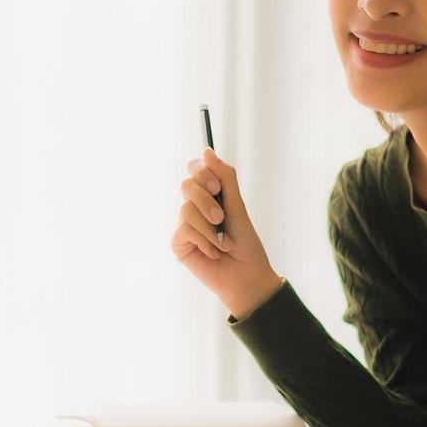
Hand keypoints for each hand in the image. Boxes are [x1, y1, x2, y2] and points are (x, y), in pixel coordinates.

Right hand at [170, 147, 279, 315]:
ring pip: (186, 209)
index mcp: (209, 194)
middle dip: (207, 200)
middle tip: (222, 217)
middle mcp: (194, 206)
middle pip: (187, 185)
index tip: (218, 187)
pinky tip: (213, 253)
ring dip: (210, 227)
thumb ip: (225, 178)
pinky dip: (204, 241)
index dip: (203, 173)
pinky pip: (185, 230)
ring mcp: (185, 225)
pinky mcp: (179, 243)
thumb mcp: (238, 205)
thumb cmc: (245, 243)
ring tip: (223, 242)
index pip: (195, 169)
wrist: (247, 275)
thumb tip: (207, 151)